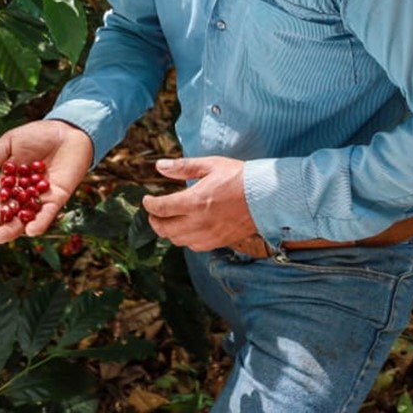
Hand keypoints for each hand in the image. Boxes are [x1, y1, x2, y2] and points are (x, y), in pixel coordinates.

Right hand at [0, 120, 93, 243]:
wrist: (68, 130)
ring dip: (12, 228)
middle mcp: (23, 192)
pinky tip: (30, 231)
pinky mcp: (57, 198)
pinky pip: (48, 213)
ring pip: (24, 217)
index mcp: (10, 179)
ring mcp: (39, 197)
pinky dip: (40, 222)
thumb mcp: (11, 142)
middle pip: (6, 210)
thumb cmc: (39, 134)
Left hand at [140, 156, 257, 251]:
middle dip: (154, 220)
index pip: (161, 209)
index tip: (146, 200)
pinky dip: (185, 239)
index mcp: (194, 202)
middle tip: (154, 212)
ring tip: (169, 220)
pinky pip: (193, 246)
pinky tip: (188, 229)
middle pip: (164, 229)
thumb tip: (159, 166)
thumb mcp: (210, 165)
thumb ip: (183, 167)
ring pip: (177, 240)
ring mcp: (208, 235)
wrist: (266, 196)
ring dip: (169, 231)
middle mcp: (198, 222)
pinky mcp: (218, 242)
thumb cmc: (239, 177)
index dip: (149, 205)